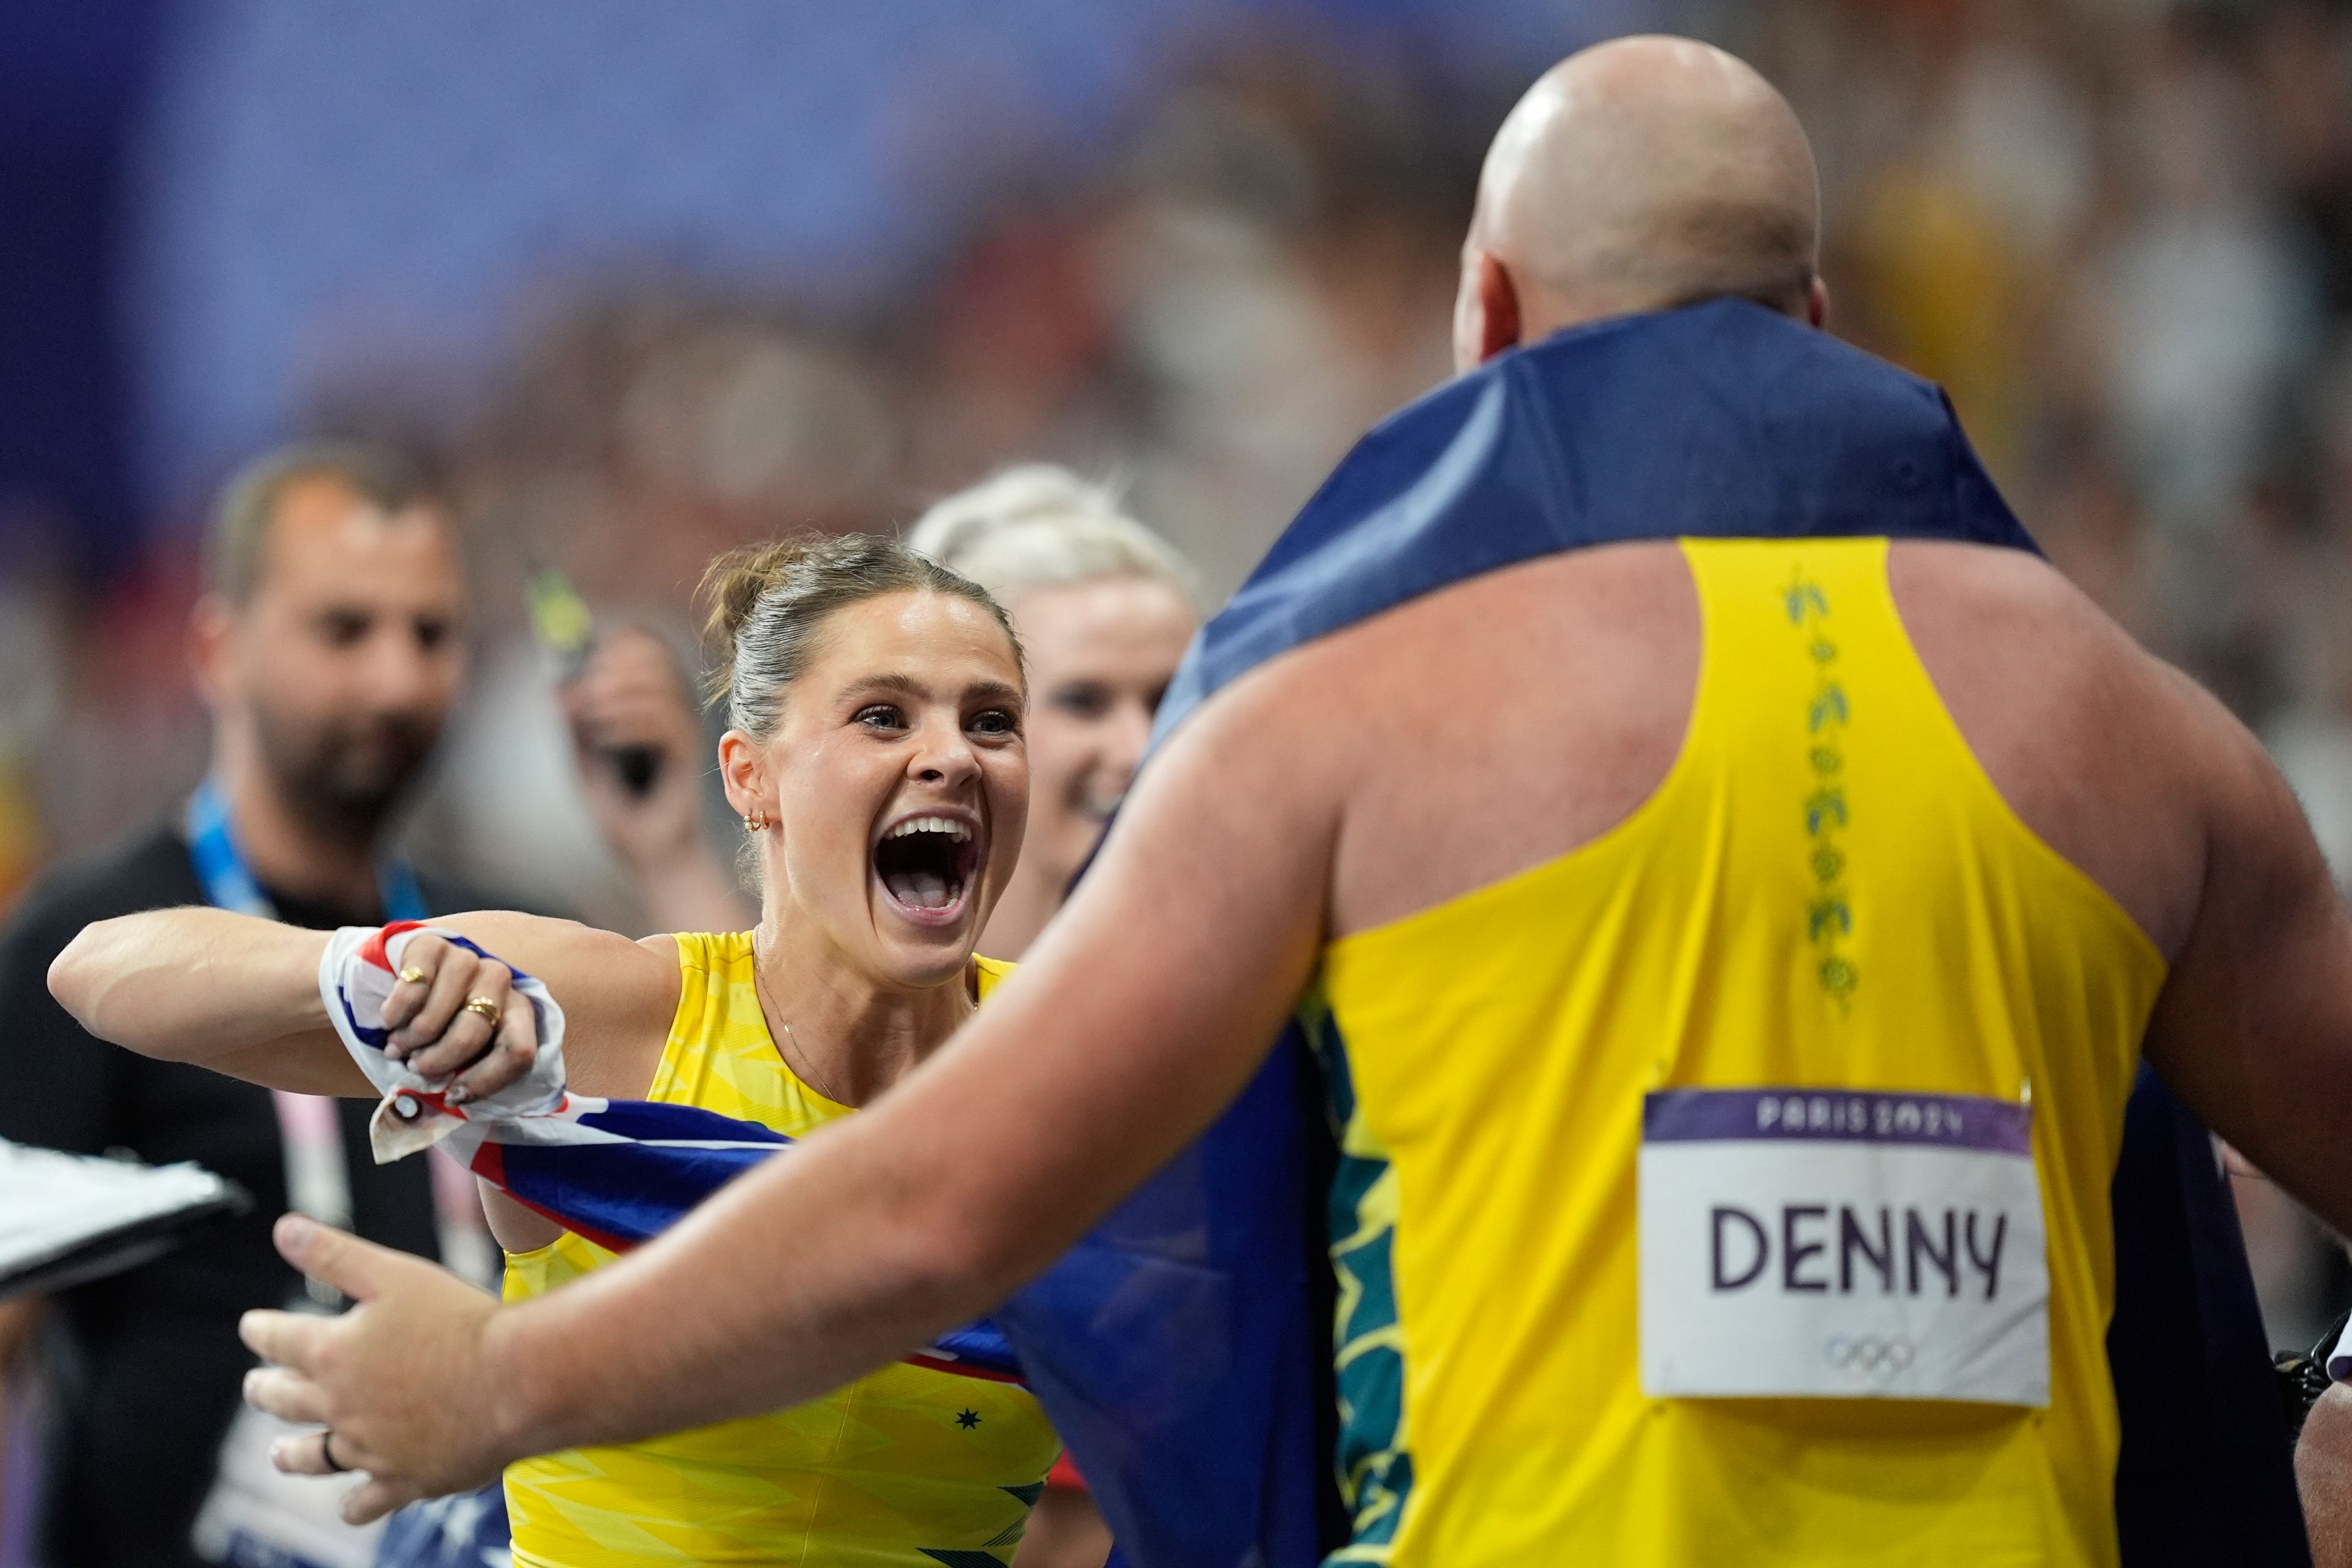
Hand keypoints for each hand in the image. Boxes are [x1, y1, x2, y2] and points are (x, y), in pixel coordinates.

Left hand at [241, 1215, 519, 1523]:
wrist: (516, 1382)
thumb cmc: (461, 1321)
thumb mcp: (394, 1272)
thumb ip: (334, 1253)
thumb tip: (283, 1229)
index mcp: (333, 1353)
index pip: (278, 1339)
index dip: (261, 1330)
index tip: (252, 1326)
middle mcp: (340, 1407)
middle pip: (285, 1401)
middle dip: (266, 1390)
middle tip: (256, 1386)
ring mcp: (370, 1449)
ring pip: (314, 1458)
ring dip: (291, 1454)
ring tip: (279, 1453)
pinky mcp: (405, 1479)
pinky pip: (367, 1502)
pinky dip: (354, 1505)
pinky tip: (350, 1504)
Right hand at [377, 933, 538, 1102]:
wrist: (390, 983)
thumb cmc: (432, 1031)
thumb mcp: (455, 1056)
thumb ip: (463, 1077)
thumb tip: (454, 1101)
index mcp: (517, 1011)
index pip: (519, 1052)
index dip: (485, 1081)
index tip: (452, 1095)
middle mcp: (499, 979)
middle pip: (475, 1033)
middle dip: (438, 1061)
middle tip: (415, 1067)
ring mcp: (466, 958)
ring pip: (440, 1015)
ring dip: (413, 1039)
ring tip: (399, 1046)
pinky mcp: (431, 945)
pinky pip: (412, 989)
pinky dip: (395, 1014)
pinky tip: (389, 1020)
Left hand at [562, 626, 707, 871]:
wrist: (646, 852)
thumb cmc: (620, 807)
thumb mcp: (581, 756)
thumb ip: (573, 720)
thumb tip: (557, 687)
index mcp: (646, 696)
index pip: (639, 642)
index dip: (609, 647)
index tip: (581, 677)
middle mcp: (669, 703)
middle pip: (651, 652)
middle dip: (610, 668)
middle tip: (584, 700)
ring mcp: (682, 725)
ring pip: (659, 682)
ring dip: (616, 696)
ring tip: (593, 723)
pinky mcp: (689, 751)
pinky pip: (666, 719)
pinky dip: (629, 723)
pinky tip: (606, 739)